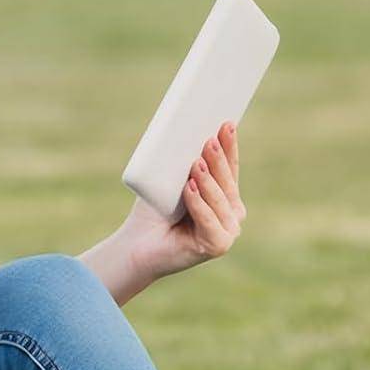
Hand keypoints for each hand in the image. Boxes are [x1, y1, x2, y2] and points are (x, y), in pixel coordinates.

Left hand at [121, 121, 246, 284]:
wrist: (137, 244)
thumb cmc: (154, 210)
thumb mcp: (171, 180)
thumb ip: (185, 163)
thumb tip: (189, 132)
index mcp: (225, 195)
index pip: (230, 167)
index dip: (229, 146)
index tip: (227, 123)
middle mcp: (232, 213)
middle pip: (227, 182)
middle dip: (219, 160)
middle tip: (210, 139)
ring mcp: (228, 231)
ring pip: (220, 201)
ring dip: (208, 181)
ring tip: (196, 163)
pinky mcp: (218, 245)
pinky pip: (210, 221)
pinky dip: (199, 205)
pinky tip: (190, 189)